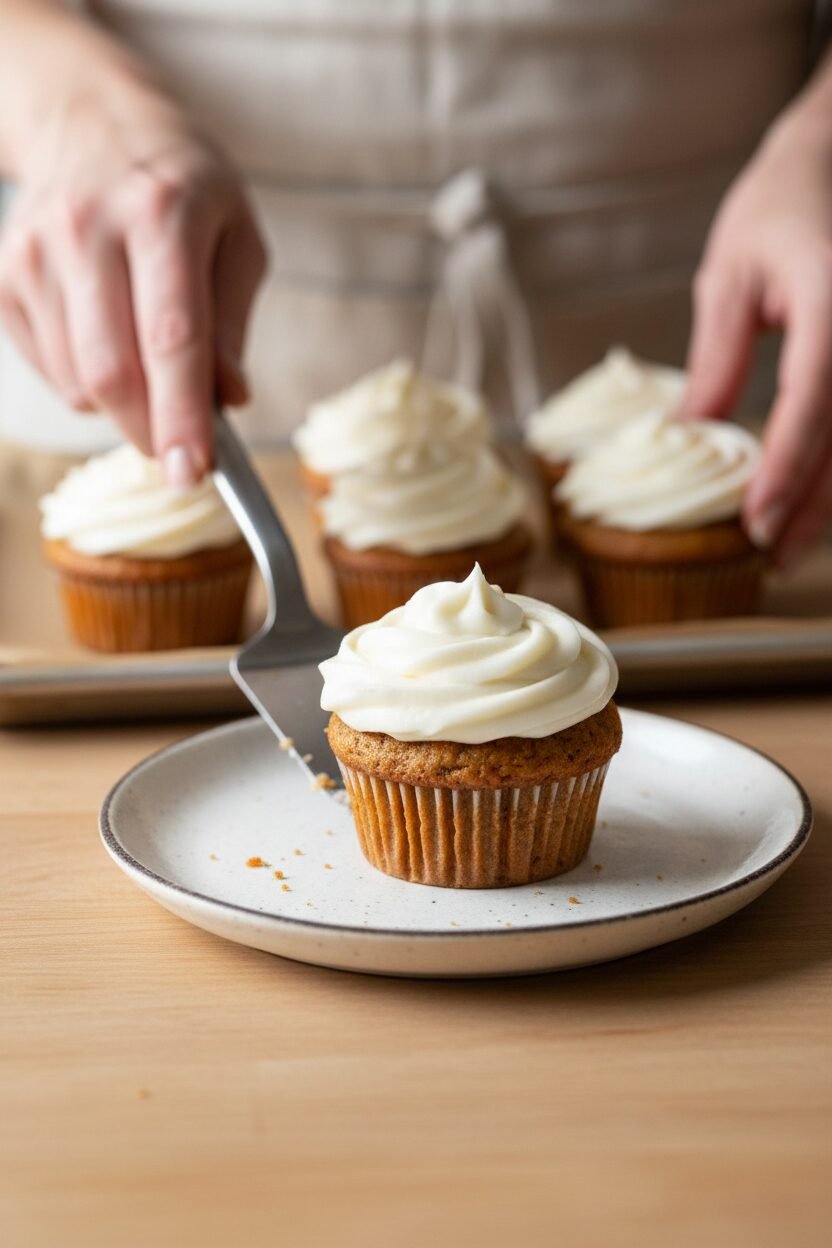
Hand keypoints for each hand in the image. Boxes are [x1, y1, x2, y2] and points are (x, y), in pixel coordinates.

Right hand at [0, 88, 265, 482]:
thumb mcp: (238, 238)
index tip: (191, 472)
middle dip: (150, 430)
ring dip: (124, 406)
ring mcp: (36, 250)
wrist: (93, 121)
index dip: (181, 415)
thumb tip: (228, 399)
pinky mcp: (5, 274)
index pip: (171, 338)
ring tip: (151, 365)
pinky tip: (109, 338)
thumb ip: (234, 323)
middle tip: (180, 448)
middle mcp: (90, 228)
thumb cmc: (185, 188)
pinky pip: (49, 370)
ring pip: (77, 382)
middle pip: (112, 372)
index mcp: (162, 214)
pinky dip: (88, 383)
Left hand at [682, 91, 831, 565]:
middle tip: (772, 556)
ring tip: (792, 545)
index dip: (786, 468)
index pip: (815, 398)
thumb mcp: (731, 275)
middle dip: (813, 505)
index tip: (756, 523)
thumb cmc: (783, 203)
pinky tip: (816, 499)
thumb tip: (693, 435)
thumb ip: (717, 358)